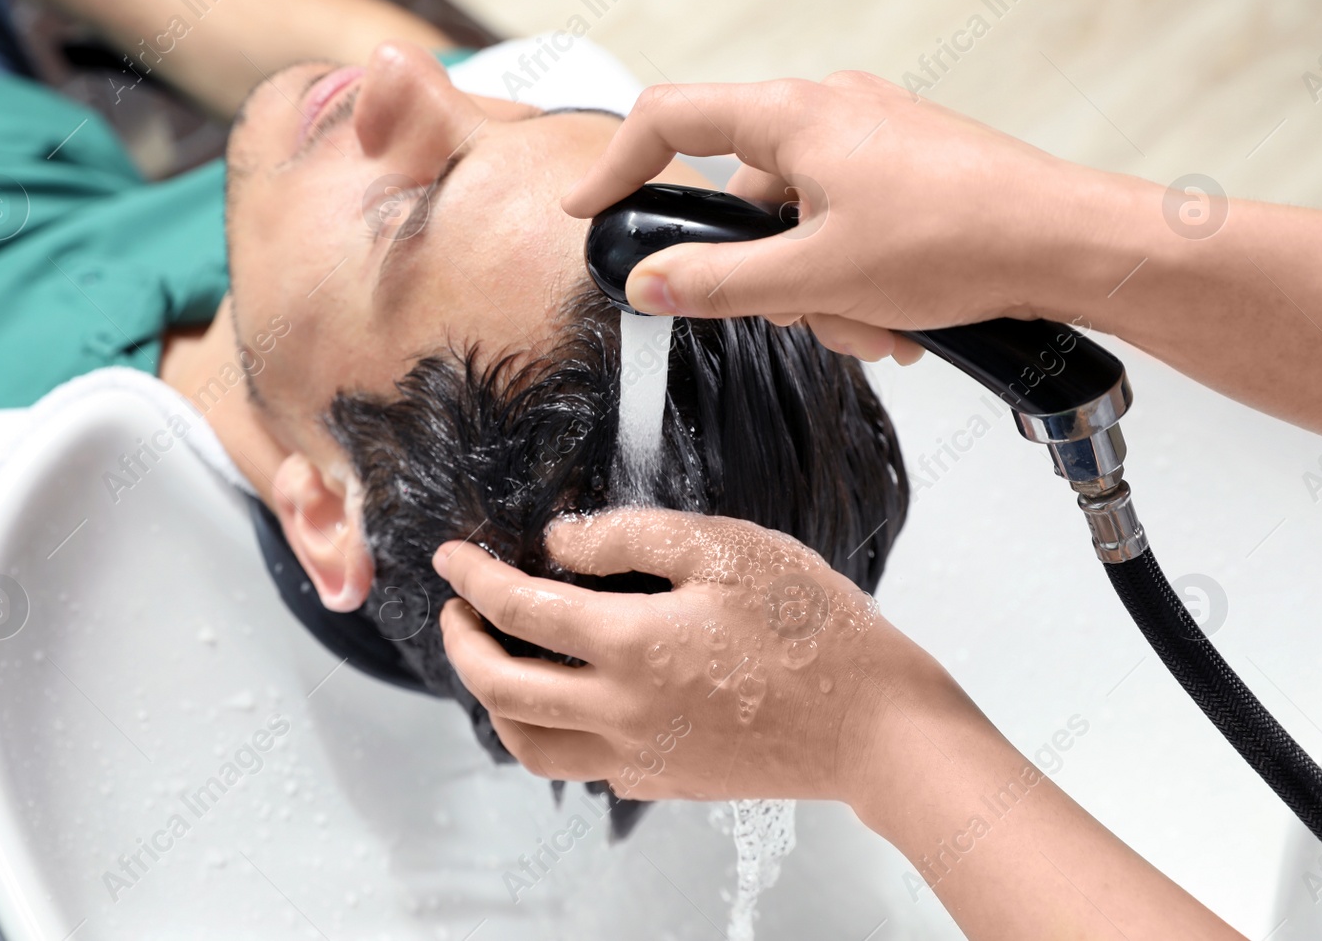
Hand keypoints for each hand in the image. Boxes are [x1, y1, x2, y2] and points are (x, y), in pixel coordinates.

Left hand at [434, 507, 938, 810]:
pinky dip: (553, 734)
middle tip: (457, 609)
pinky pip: (583, 766)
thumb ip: (629, 539)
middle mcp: (620, 713)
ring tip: (495, 660)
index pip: (517, 611)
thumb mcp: (725, 548)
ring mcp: (641, 757)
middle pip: (501, 688)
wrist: (873, 725)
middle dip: (462, 644)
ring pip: (530, 745)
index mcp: (628, 647)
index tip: (449, 556)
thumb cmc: (809, 625)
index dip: (471, 578)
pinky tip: (570, 702)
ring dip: (493, 702)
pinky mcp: (666, 782)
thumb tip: (557, 542)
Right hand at [562, 72, 1112, 361]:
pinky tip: (901, 319)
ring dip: (823, 293)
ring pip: (801, 227)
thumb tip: (649, 283)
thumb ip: (720, 284)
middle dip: (766, 277)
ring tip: (879, 327)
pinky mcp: (907, 172)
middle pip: (743, 198)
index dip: (617, 165)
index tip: (591, 210)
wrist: (1073, 244)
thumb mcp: (817, 278)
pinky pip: (847, 228)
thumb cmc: (963, 239)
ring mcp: (873, 140)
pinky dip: (859, 281)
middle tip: (804, 316)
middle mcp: (831, 112)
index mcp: (796, 116)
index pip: (670, 119)